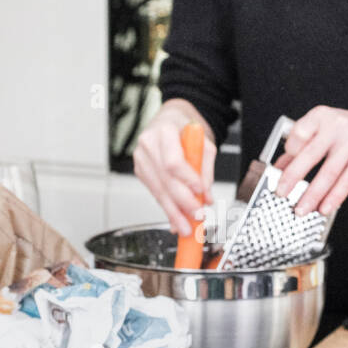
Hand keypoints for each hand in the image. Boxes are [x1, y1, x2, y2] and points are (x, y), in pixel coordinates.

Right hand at [133, 102, 215, 236]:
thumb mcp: (203, 142)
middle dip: (182, 203)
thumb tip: (206, 197)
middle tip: (196, 217)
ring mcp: (141, 158)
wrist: (169, 120)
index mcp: (164, 131)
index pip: (173, 161)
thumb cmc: (185, 129)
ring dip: (173, 212)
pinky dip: (166, 207)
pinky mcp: (140, 171)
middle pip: (165, 180)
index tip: (200, 193)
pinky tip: (175, 219)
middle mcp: (148, 144)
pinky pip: (155, 192)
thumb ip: (206, 169)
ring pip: (158, 190)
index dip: (187, 180)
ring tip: (185, 227)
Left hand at [275, 107, 347, 215]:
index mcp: (320, 116)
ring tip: (301, 209)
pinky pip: (346, 181)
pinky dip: (334, 197)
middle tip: (281, 193)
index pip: (299, 133)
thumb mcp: (320, 129)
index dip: (289, 151)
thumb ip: (298, 147)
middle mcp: (336, 126)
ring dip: (313, 195)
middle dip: (293, 177)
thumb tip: (277, 169)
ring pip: (329, 173)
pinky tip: (324, 208)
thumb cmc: (343, 130)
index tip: (280, 167)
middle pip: (311, 155)